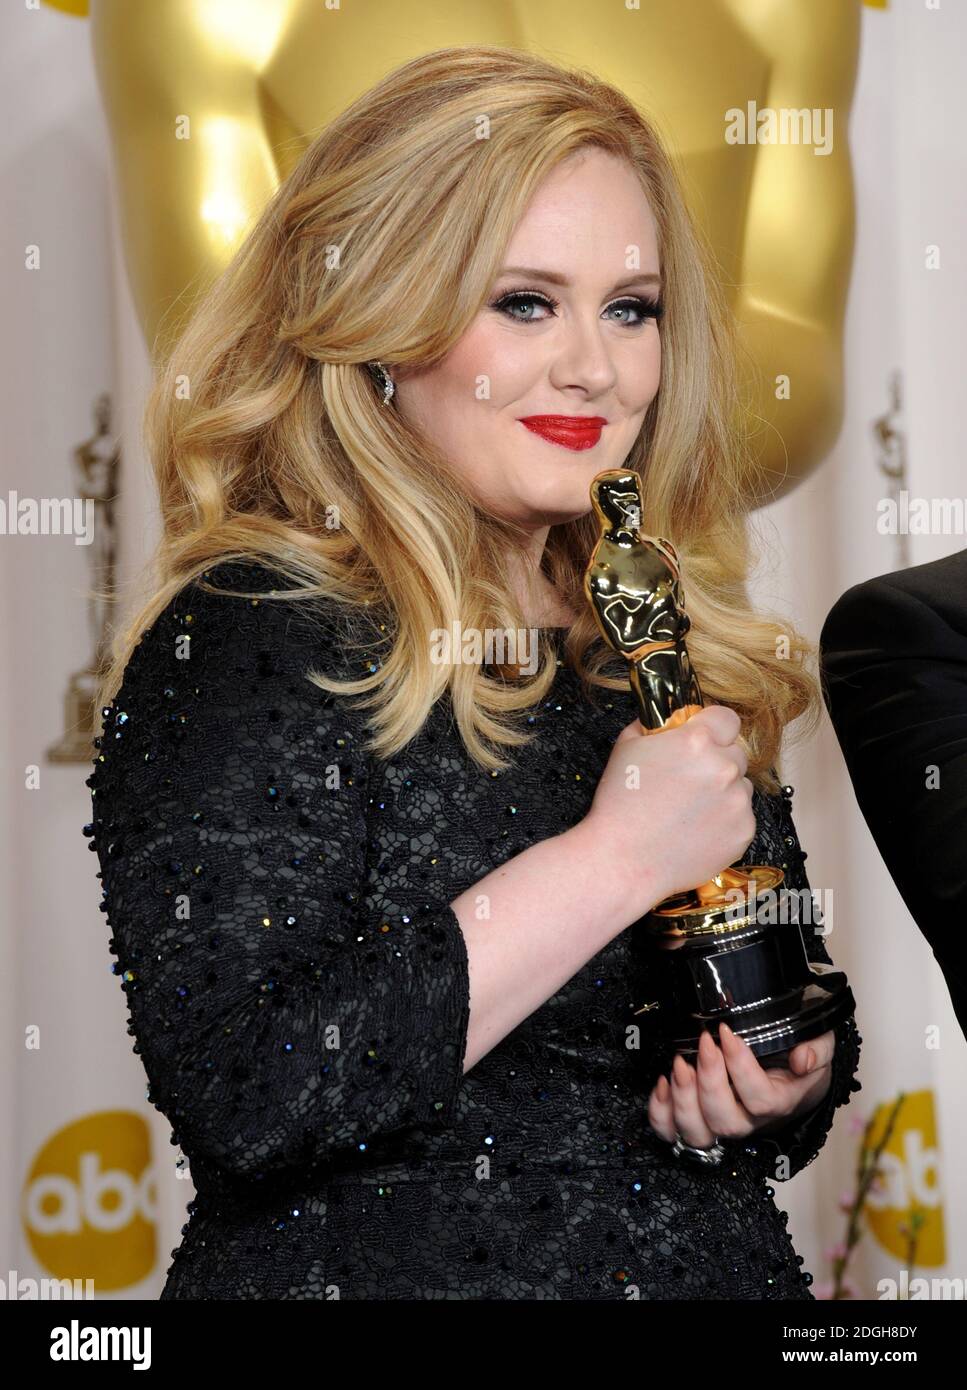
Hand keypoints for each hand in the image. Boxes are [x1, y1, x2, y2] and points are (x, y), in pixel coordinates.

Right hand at [581, 706, 756, 921]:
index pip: (726, 718)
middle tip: (689, 781)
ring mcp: (737, 802)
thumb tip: (671, 719)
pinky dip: (725, 820)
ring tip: (689, 810)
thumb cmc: (620, 805)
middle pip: (735, 752)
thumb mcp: (627, 748)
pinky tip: (695, 829)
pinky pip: (742, 816)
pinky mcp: (743, 832)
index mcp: (696, 741)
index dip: (713, 727)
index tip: (704, 738)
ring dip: (722, 792)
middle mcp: (723, 768)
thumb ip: (655, 726)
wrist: (624, 860)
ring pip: (740, 786)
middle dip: (717, 761)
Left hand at [647, 1024, 835, 1147]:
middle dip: (709, 1082)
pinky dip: (661, 1113)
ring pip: (699, 1133)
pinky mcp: (699, 1121)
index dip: (740, 1068)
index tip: (726, 1032)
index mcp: (780, 1103)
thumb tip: (802, 1059)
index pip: (760, 1099)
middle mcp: (749, 1121)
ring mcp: (721, 1124)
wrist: (790, 1073)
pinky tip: (662, 1083)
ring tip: (679, 1063)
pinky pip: (672, 1132)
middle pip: (726, 1121)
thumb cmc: (799, 1055)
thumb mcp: (820, 1043)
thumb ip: (818, 1049)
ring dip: (683, 1100)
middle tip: (703, 1043)